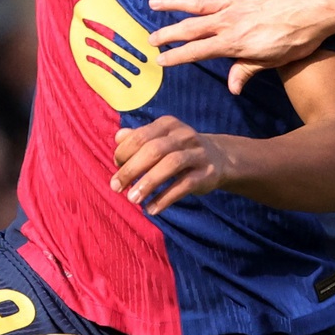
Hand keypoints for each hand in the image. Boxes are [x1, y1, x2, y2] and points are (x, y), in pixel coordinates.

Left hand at [112, 116, 233, 214]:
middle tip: (115, 187)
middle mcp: (183, 136)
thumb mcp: (160, 139)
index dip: (124, 152)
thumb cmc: (179, 149)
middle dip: (131, 169)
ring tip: (132, 199)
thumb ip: (138, 138)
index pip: (140, 136)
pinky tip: (152, 209)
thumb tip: (118, 138)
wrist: (219, 158)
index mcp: (168, 125)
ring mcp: (197, 154)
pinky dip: (166, 198)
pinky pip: (184, 185)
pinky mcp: (206, 174)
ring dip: (148, 183)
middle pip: (154, 150)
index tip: (116, 167)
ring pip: (171, 165)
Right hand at [148, 0, 332, 93]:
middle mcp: (228, 21)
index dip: (177, 57)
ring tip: (154, 2)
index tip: (160, 60)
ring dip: (174, 2)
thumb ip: (247, 71)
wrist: (316, 8)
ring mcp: (236, 0)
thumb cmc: (298, 39)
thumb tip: (232, 88)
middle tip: (150, 38)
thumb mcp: (272, 61)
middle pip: (191, 28)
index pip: (198, 52)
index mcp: (233, 43)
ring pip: (198, 1)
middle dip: (168, 34)